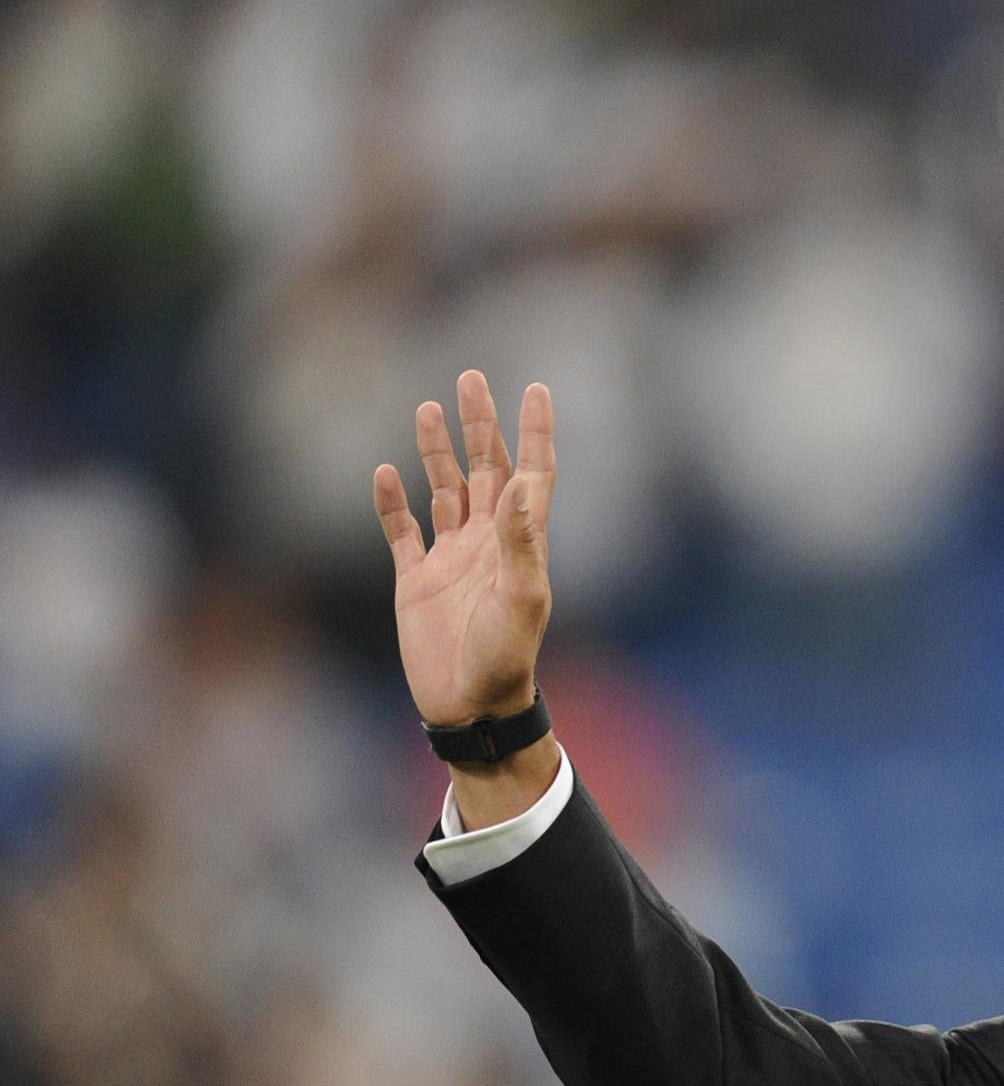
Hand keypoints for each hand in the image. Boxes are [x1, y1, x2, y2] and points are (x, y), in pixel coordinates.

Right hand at [373, 371, 554, 727]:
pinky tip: (385, 472)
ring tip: (428, 408)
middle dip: (479, 425)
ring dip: (436, 451)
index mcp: (519, 542)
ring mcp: (450, 559)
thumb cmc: (505, 659)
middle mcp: (486, 542)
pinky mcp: (416, 581)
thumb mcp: (521, 599)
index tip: (536, 387)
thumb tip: (519, 483)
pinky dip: (392, 503)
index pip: (531, 473)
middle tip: (470, 378)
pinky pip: (402, 532)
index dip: (535, 431)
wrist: (470, 708)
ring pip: (444, 490)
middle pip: (484, 469)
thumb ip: (519, 541)